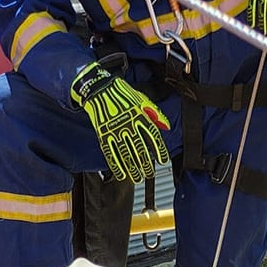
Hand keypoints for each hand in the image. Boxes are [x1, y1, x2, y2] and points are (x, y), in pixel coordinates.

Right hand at [68, 63, 169, 184]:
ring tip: (137, 178)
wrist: (99, 88)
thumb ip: (155, 113)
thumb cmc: (123, 94)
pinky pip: (110, 153)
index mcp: (138, 114)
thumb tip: (166, 127)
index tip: (163, 160)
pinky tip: (121, 173)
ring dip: (132, 168)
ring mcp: (114, 129)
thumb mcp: (141, 99)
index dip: (159, 149)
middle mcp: (127, 123)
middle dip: (145, 163)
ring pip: (125, 153)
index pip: (152, 135)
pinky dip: (116, 165)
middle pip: (139, 147)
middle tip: (150, 173)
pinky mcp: (103, 134)